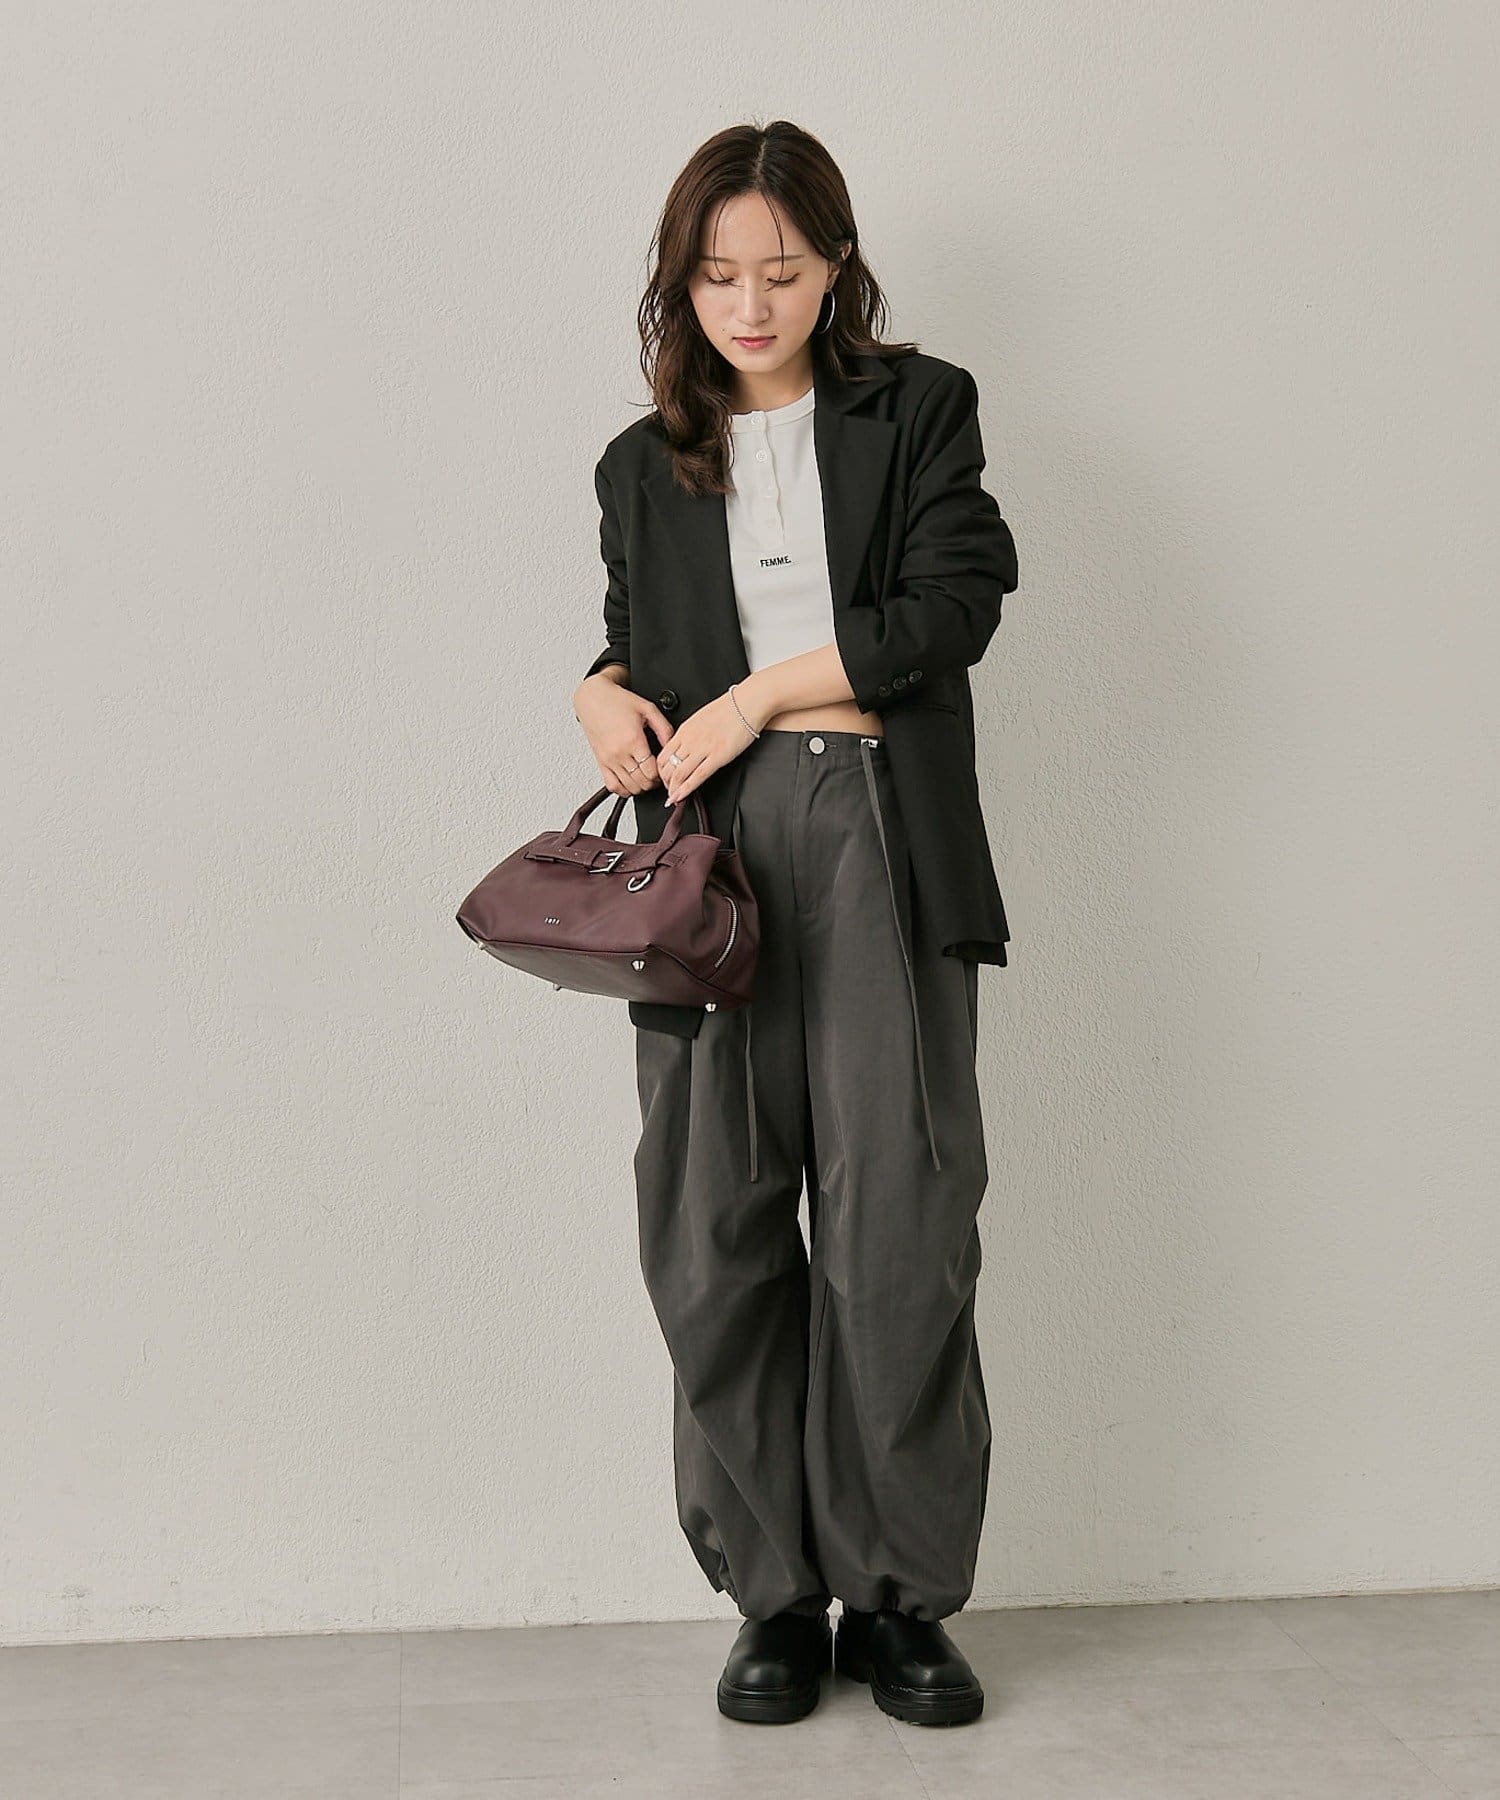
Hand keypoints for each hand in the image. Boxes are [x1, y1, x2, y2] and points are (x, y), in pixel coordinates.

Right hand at [573, 672, 675, 797]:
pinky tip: (632, 782)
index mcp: (633, 740)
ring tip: (647, 777)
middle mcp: (619, 752)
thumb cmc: (618, 701)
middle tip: (658, 774)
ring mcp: (608, 759)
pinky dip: (624, 790)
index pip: (651, 771)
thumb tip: (673, 747)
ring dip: (642, 786)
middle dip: (654, 782)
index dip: (662, 774)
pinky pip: (612, 786)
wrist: (593, 699)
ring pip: (629, 787)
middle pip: (642, 782)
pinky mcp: (601, 762)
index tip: (664, 769)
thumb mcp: (648, 709)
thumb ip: (665, 729)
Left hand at [660, 684, 767, 806]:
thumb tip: (684, 745)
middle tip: (668, 791)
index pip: (663, 755)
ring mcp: (703, 749)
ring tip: (673, 798)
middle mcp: (690, 740)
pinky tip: (681, 797)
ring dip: (673, 789)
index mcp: (685, 730)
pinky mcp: (718, 756)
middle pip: (668, 767)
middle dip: (665, 783)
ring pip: (679, 774)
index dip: (660, 771)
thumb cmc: (729, 708)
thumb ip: (690, 733)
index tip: (663, 779)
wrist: (747, 703)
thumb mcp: (701, 718)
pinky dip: (686, 790)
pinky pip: (697, 776)